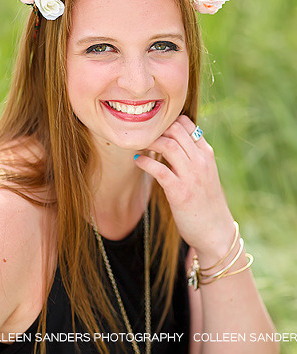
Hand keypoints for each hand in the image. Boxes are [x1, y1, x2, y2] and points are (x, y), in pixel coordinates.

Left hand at [134, 115, 235, 255]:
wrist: (215, 231)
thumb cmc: (205, 202)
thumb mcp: (204, 173)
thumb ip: (191, 156)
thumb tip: (170, 142)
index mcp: (207, 154)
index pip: (187, 124)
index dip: (167, 122)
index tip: (154, 129)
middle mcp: (201, 161)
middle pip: (176, 129)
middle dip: (156, 129)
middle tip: (142, 136)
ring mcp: (191, 176)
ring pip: (168, 145)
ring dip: (149, 143)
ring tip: (139, 146)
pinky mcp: (180, 192)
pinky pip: (159, 169)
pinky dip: (145, 162)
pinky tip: (138, 161)